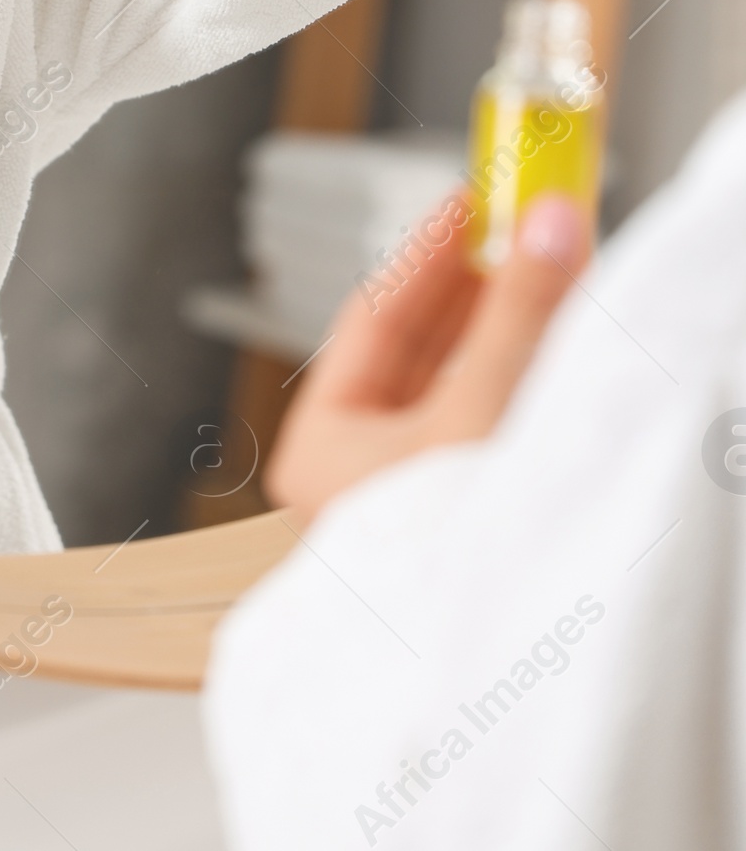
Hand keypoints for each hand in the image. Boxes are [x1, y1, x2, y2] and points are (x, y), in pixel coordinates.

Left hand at [266, 191, 589, 526]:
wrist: (495, 688)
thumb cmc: (445, 558)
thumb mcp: (482, 407)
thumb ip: (520, 311)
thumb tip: (548, 220)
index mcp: (320, 451)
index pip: (375, 318)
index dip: (430, 252)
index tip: (475, 198)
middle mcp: (358, 480)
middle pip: (424, 352)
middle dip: (485, 287)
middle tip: (532, 227)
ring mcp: (414, 505)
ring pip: (464, 389)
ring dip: (515, 329)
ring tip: (561, 273)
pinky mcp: (468, 525)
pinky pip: (494, 429)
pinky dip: (528, 381)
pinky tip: (565, 347)